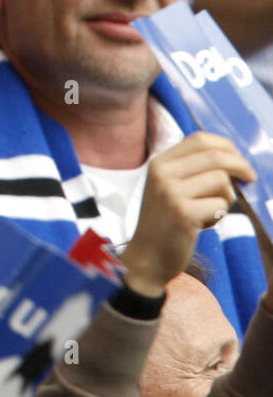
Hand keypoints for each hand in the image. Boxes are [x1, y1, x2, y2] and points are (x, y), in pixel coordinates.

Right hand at [120, 132, 254, 297]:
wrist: (146, 256)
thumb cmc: (165, 222)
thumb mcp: (169, 188)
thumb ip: (192, 170)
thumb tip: (236, 160)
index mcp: (159, 163)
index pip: (199, 139)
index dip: (226, 146)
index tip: (238, 160)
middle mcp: (162, 173)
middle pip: (215, 156)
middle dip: (241, 166)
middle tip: (250, 178)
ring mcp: (170, 192)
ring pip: (222, 180)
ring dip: (227, 197)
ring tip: (212, 211)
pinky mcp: (183, 213)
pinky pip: (221, 204)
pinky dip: (220, 215)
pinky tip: (204, 224)